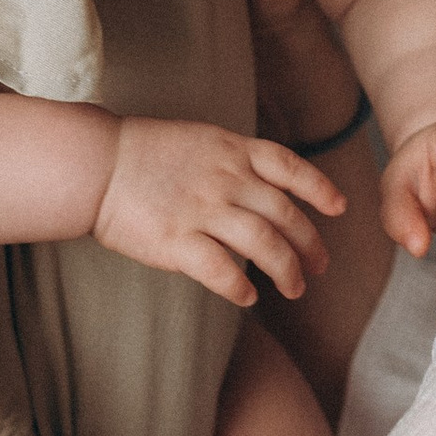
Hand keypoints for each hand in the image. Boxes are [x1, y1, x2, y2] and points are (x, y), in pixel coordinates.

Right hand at [93, 115, 341, 307]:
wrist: (96, 164)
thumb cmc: (142, 153)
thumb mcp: (200, 139)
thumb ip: (233, 161)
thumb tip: (262, 189)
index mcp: (232, 150)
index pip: (290, 168)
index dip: (319, 189)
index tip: (338, 208)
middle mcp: (227, 180)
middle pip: (286, 215)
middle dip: (310, 244)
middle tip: (318, 267)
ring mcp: (204, 210)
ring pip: (265, 245)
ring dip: (286, 271)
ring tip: (294, 289)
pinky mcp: (179, 241)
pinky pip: (223, 271)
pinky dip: (242, 287)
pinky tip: (249, 296)